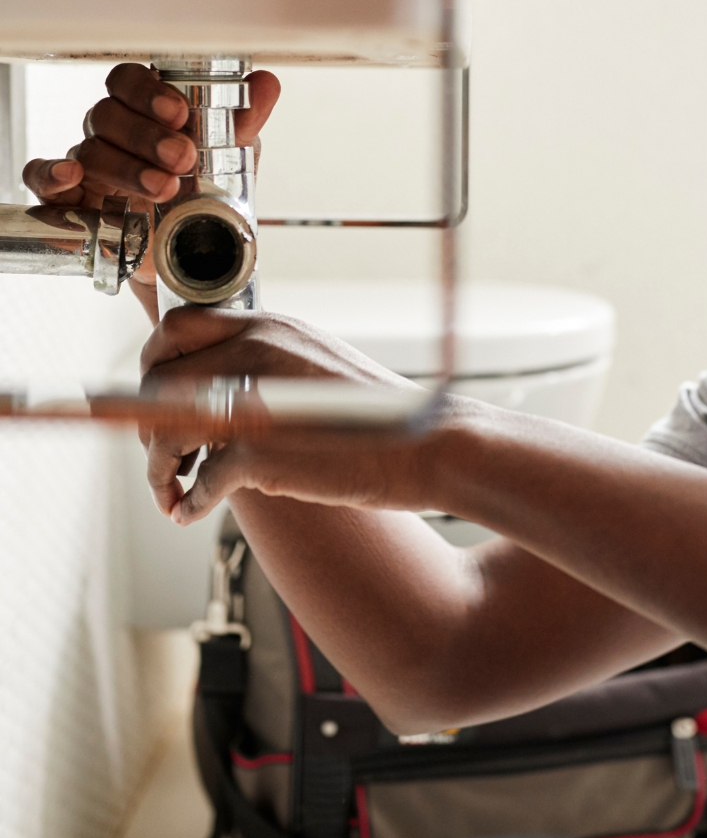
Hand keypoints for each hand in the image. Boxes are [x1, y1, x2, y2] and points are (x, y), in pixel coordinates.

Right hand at [22, 62, 279, 314]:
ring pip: (89, 149)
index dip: (149, 92)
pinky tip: (74, 177)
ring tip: (164, 188)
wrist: (191, 252)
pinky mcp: (71, 199)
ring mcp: (88, 164)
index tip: (179, 113)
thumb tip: (266, 83)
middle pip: (108, 114)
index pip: (129, 81)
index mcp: (145, 112)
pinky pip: (43, 177)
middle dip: (146, 135)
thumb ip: (244, 121)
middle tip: (182, 157)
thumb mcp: (231, 158)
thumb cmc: (203, 193)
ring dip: (127, 167)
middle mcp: (111, 132)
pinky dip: (52, 174)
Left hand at [140, 306, 436, 523]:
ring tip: (171, 490)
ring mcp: (255, 398)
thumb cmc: (380, 415)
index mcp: (270, 325)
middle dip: (145, 420)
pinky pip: (200, 478)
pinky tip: (190, 512)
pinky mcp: (261, 450)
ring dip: (157, 466)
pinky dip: (188, 500)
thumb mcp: (317, 364)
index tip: (155, 397)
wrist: (429, 444)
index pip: (176, 327)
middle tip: (164, 454)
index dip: (154, 364)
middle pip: (158, 377)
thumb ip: (268, 363)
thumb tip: (220, 385)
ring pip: (164, 427)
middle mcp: (256, 351)